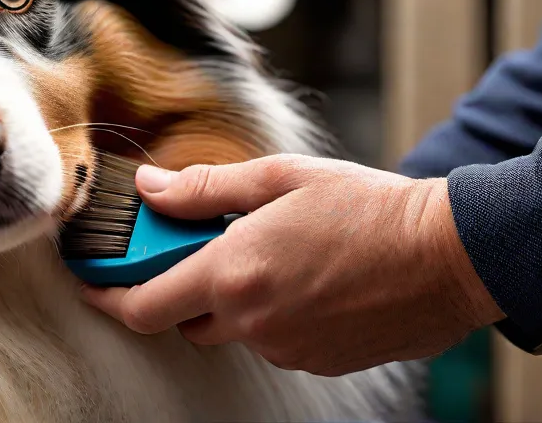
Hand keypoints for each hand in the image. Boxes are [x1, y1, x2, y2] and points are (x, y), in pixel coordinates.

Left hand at [78, 154, 504, 375]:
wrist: (449, 255)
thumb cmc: (368, 208)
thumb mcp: (281, 179)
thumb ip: (206, 188)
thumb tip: (150, 185)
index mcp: (234, 272)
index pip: (145, 304)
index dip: (109, 296)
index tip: (92, 284)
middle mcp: (253, 320)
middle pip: (185, 320)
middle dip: (181, 289)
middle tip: (203, 249)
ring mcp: (286, 347)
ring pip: (232, 331)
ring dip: (232, 300)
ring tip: (271, 255)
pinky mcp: (317, 361)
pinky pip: (272, 340)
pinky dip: (271, 315)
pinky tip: (304, 280)